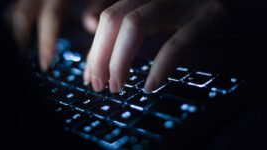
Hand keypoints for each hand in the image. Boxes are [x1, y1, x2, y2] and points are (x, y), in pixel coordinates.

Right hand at [8, 0, 114, 70]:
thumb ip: (96, 9)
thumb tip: (91, 25)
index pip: (50, 17)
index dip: (46, 42)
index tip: (45, 64)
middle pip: (21, 16)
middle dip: (20, 42)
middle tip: (22, 66)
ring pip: (13, 15)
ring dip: (12, 37)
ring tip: (17, 60)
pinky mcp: (27, 4)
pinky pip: (13, 15)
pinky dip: (12, 31)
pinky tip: (16, 47)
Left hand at [84, 0, 225, 92]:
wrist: (254, 3)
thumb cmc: (207, 11)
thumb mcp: (166, 14)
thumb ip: (134, 21)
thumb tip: (89, 24)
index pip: (110, 18)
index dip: (95, 49)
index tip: (91, 75)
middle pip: (114, 20)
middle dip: (99, 57)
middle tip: (99, 85)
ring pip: (135, 26)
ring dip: (119, 62)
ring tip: (117, 88)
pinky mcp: (215, 13)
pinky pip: (178, 42)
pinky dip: (161, 66)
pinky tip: (151, 86)